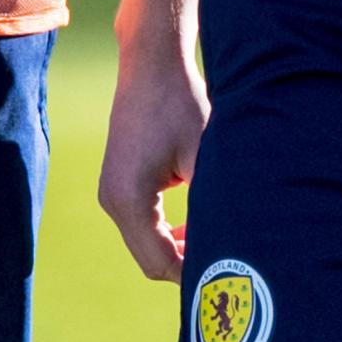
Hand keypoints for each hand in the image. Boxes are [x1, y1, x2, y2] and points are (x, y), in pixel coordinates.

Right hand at [98, 40, 209, 282]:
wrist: (152, 64)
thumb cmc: (181, 104)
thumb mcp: (205, 158)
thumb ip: (211, 208)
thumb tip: (229, 250)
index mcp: (129, 199)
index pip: (160, 262)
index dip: (195, 275)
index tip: (230, 277)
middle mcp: (112, 201)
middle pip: (150, 260)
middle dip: (188, 265)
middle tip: (229, 264)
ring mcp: (111, 193)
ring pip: (146, 245)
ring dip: (179, 249)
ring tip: (216, 243)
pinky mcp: (118, 184)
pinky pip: (142, 225)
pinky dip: (167, 233)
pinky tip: (194, 225)